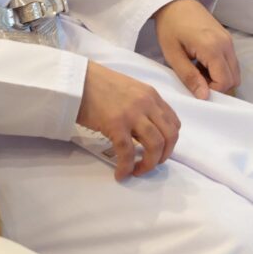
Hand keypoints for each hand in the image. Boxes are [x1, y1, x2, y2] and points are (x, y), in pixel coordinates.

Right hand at [76, 60, 180, 179]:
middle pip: (170, 136)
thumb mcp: (130, 91)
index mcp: (152, 96)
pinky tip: (120, 174)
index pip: (174, 123)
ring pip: (155, 145)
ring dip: (149, 164)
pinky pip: (127, 152)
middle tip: (150, 164)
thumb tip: (145, 132)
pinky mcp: (116, 124)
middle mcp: (147, 104)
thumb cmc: (100, 85)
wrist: (77, 79)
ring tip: (137, 170)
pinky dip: (126, 167)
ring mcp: (132, 114)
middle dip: (163, 156)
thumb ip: (143, 107)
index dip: (169, 142)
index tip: (159, 151)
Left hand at [153, 0, 239, 98]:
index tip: (195, 86)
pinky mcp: (227, 38)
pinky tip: (202, 63)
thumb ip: (189, 77)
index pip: (224, 82)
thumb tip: (204, 97)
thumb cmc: (170, 27)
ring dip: (219, 77)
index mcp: (212, 48)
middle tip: (196, 80)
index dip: (211, 91)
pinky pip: (231, 61)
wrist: (175, 2)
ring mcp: (229, 40)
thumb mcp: (173, 55)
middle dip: (217, 86)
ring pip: (234, 71)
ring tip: (198, 71)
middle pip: (234, 78)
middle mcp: (226, 44)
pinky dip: (221, 68)